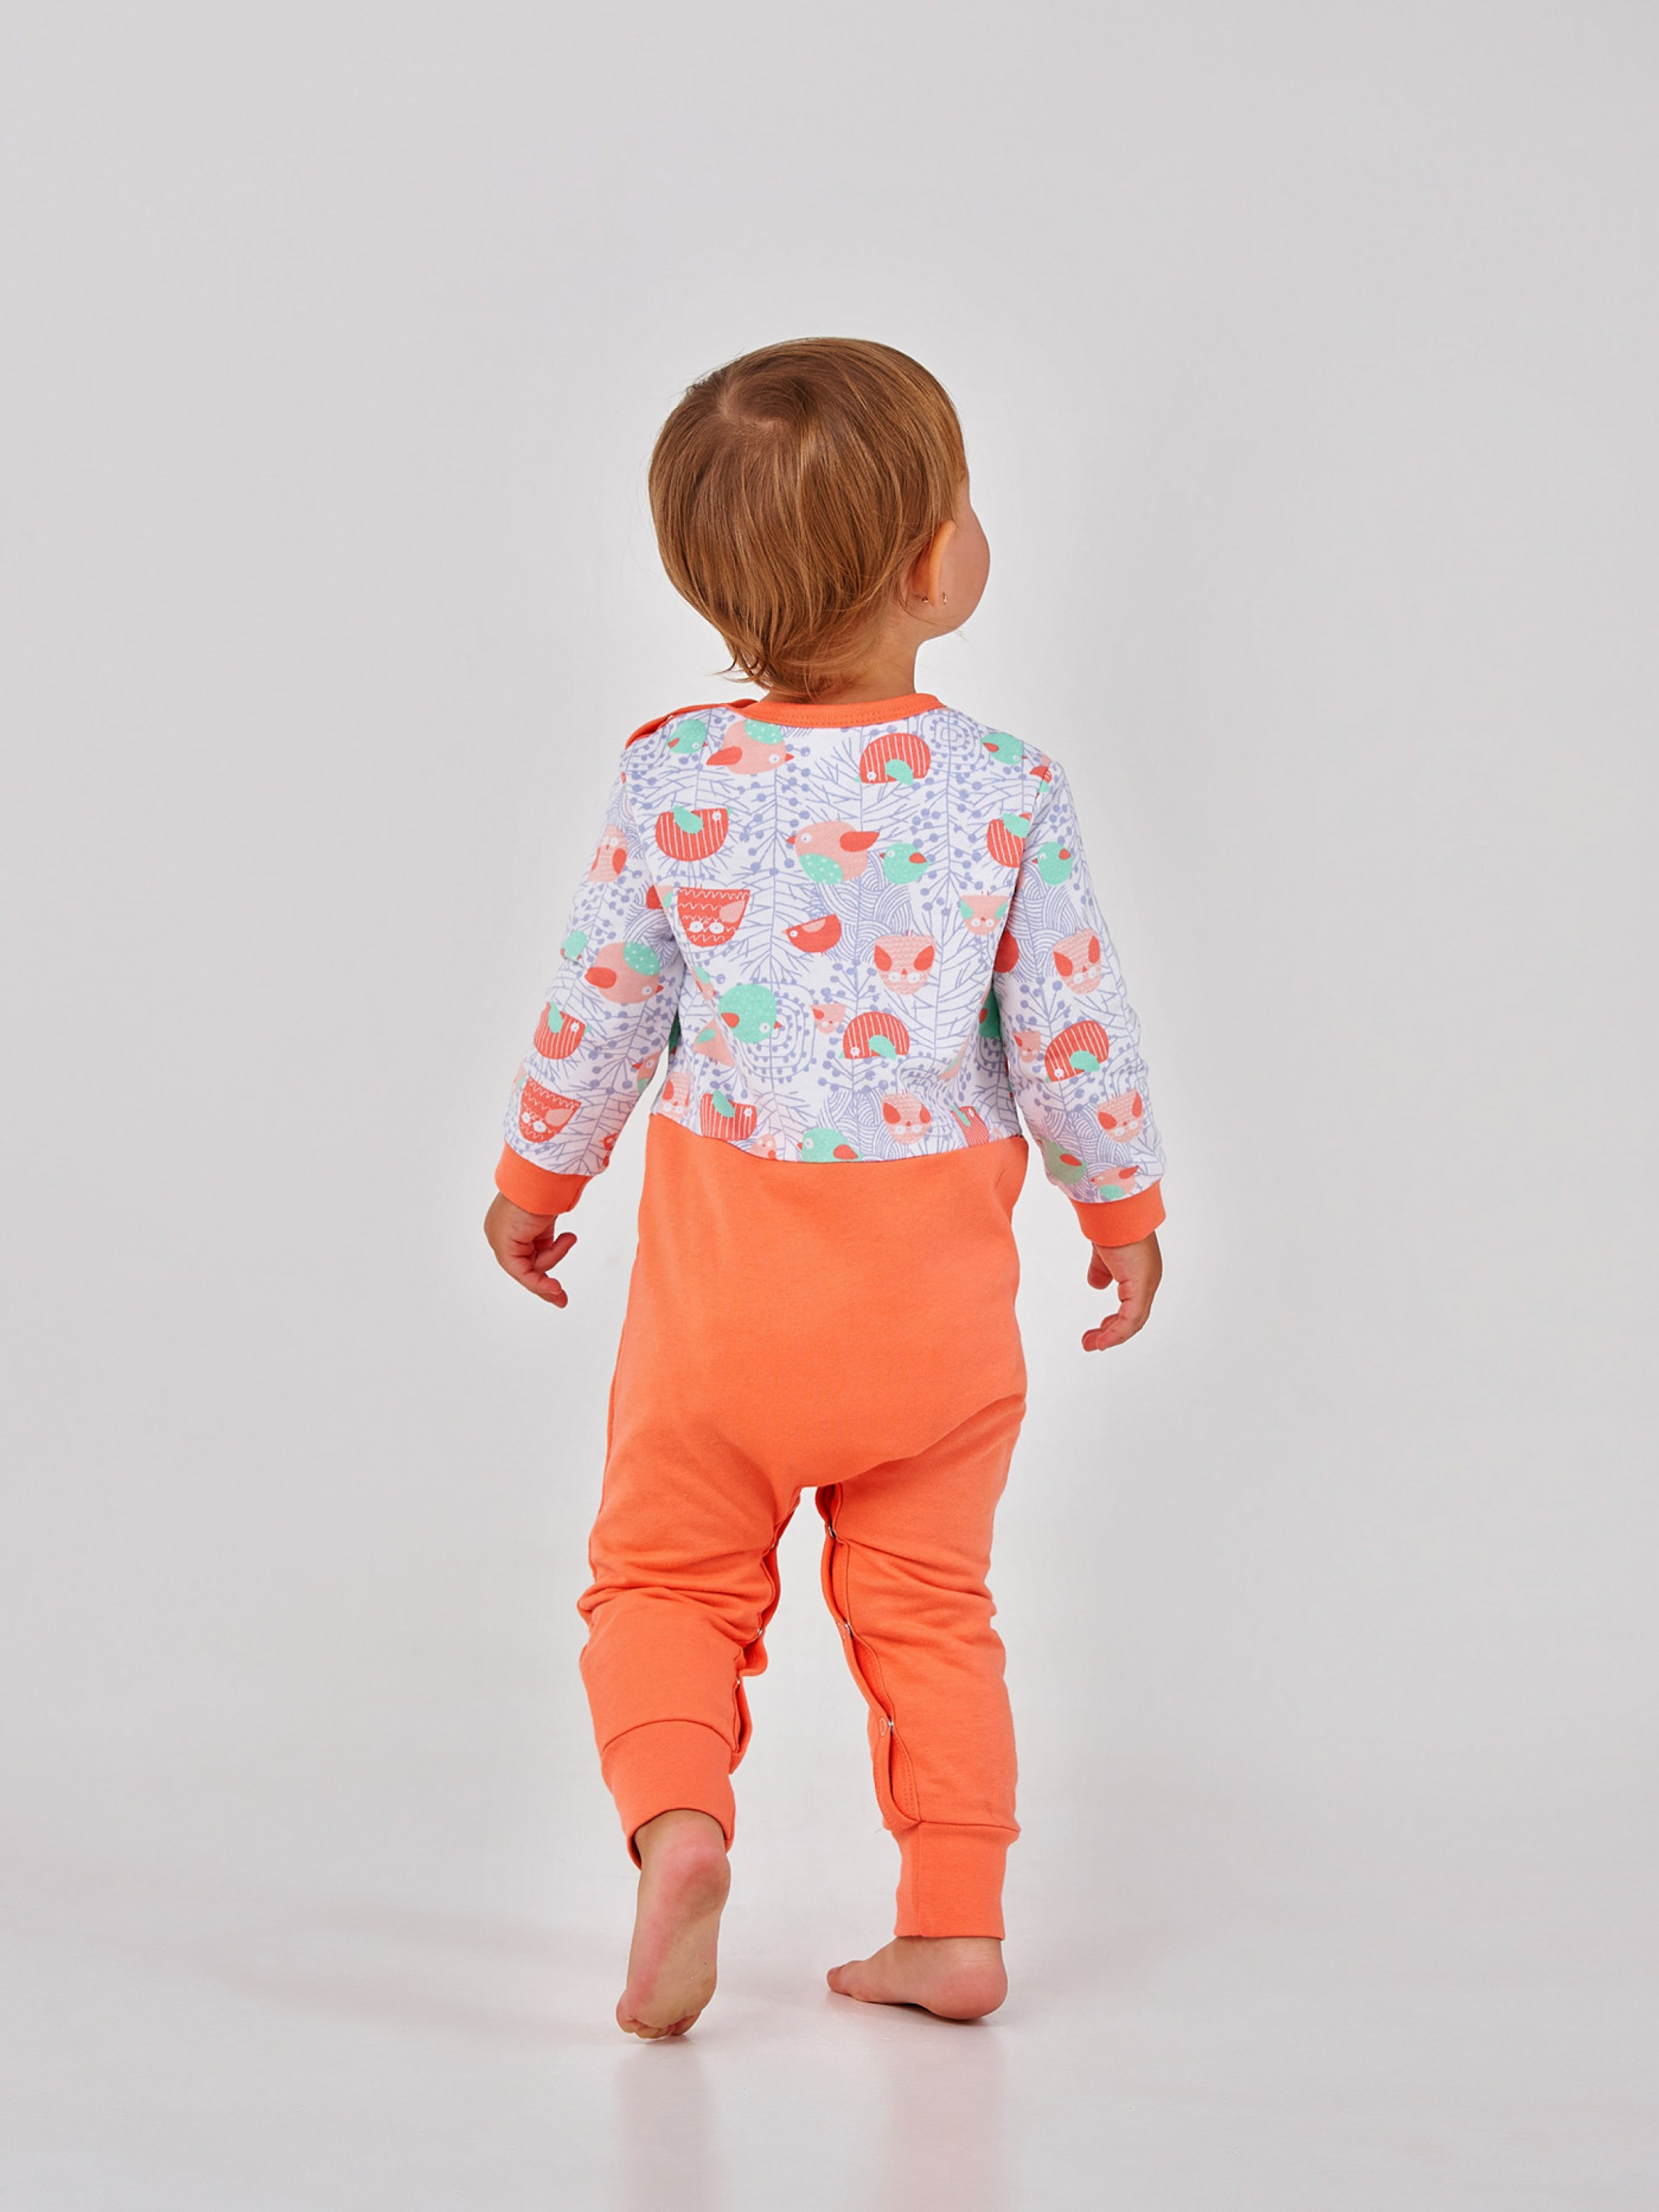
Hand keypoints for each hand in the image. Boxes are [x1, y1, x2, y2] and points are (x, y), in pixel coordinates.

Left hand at [484, 1193, 576, 1306]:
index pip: (525, 1255)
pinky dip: (540, 1282)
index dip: (542, 1273)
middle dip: (545, 1282)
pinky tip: (555, 1288)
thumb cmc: (548, 1187)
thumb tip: (565, 1242)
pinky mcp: (504, 1246)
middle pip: (527, 1264)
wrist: (543, 1177)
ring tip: (569, 1238)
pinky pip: (523, 1273)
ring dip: (554, 1257)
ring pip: (529, 1269)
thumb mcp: (547, 1220)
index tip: (558, 1289)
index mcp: (508, 1224)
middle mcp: (500, 1232)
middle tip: (561, 1299)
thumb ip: (547, 1238)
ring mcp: (499, 1239)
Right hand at [1083, 1230, 1161, 1350]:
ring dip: (1111, 1336)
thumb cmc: (1111, 1224)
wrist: (1114, 1212)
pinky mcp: (1140, 1286)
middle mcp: (1148, 1280)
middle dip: (1112, 1332)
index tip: (1099, 1331)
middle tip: (1092, 1342)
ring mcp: (1147, 1284)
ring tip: (1091, 1344)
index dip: (1116, 1322)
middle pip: (1134, 1318)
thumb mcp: (1103, 1254)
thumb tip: (1097, 1285)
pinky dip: (1116, 1333)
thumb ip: (1101, 1270)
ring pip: (1133, 1322)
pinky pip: (1130, 1319)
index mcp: (1141, 1272)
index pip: (1133, 1306)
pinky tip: (1102, 1341)